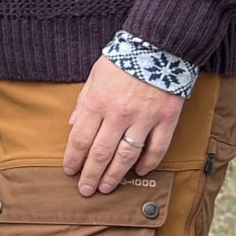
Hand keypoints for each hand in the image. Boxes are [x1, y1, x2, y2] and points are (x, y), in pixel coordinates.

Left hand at [64, 57, 183, 196]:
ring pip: (126, 155)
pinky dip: (148, 163)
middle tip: (85, 190)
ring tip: (106, 188)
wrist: (160, 44)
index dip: (74, 159)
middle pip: (100, 153)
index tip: (70, 171)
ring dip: (114, 175)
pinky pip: (156, 148)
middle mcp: (118, 114)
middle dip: (90, 175)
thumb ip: (83, 102)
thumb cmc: (124, 58)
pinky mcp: (166, 119)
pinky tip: (139, 172)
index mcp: (98, 102)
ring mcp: (144, 118)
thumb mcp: (95, 75)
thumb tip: (72, 126)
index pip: (80, 139)